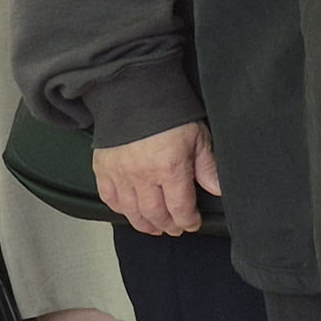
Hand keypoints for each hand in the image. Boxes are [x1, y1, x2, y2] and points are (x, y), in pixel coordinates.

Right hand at [93, 121, 218, 240]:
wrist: (134, 93)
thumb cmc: (168, 113)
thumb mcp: (198, 136)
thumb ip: (207, 166)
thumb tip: (217, 189)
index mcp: (169, 168)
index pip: (180, 208)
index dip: (188, 221)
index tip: (192, 222)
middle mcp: (142, 176)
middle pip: (155, 215)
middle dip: (168, 226)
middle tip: (175, 227)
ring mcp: (120, 174)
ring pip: (131, 212)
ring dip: (145, 224)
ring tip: (155, 226)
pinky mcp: (103, 169)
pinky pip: (110, 199)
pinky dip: (120, 209)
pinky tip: (130, 211)